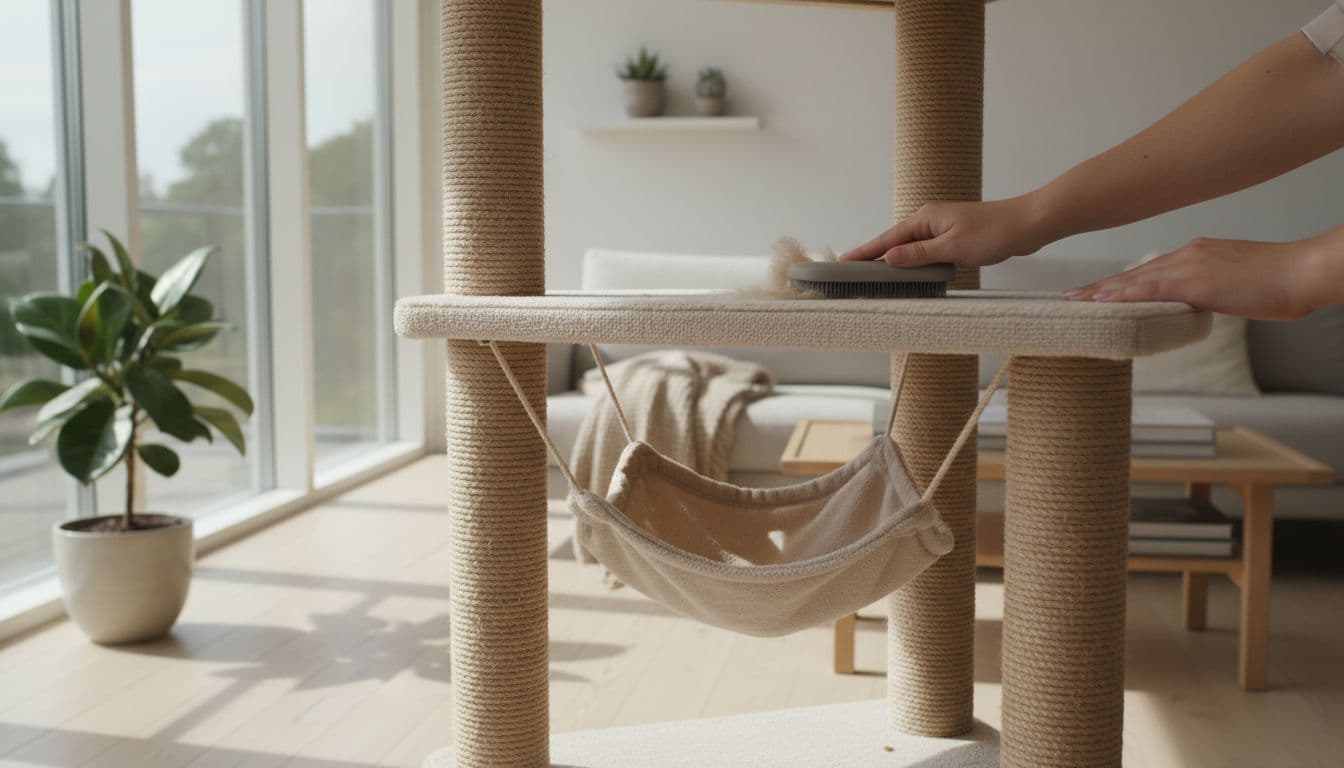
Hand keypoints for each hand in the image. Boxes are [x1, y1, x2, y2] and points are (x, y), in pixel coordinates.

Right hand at [840, 196, 1050, 267]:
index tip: (843, 261)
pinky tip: (910, 273)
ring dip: (895, 262)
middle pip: (894, 242)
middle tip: (852, 274)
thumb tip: (889, 259)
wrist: (1026, 224)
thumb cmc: (994, 232)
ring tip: (874, 277)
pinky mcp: (953, 237)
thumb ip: (919, 255)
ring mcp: (941, 228)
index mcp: (924, 218)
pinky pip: (925, 251)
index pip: (886, 239)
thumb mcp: (952, 247)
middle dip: (874, 257)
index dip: (864, 252)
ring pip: (910, 248)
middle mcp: (929, 220)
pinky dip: (914, 262)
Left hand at [1064, 237, 1324, 319]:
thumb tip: (1201, 305)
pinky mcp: (1196, 280)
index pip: (1150, 271)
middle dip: (1102, 286)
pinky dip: (1123, 295)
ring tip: (1074, 301)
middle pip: (1136, 274)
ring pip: (1136, 279)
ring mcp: (1191, 264)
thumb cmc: (1282, 282)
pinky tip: (1102, 301)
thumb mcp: (1238, 285)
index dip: (1122, 282)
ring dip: (1102, 291)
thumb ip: (1213, 291)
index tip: (1097, 291)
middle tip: (1071, 296)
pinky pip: (1151, 289)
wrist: (1305, 271)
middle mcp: (1188, 253)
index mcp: (1198, 253)